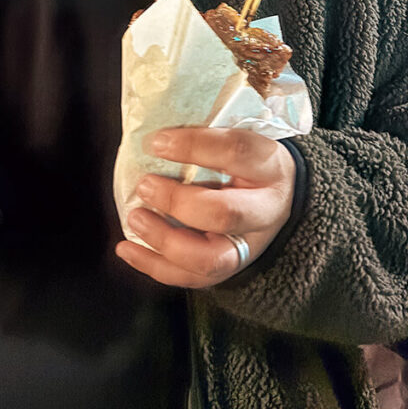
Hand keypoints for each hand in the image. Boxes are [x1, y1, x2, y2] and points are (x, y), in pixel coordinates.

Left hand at [115, 127, 295, 287]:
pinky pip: (191, 278)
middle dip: (178, 202)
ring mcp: (247, 247)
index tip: (157, 142)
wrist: (280, 197)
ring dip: (165, 241)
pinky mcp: (228, 269)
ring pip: (210, 259)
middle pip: (226, 214)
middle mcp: (264, 211)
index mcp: (269, 166)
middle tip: (145, 186)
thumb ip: (208, 135)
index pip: (237, 152)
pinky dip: (153, 265)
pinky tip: (127, 248)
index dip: (194, 146)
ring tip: (135, 218)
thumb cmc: (247, 162)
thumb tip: (158, 130)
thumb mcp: (241, 138)